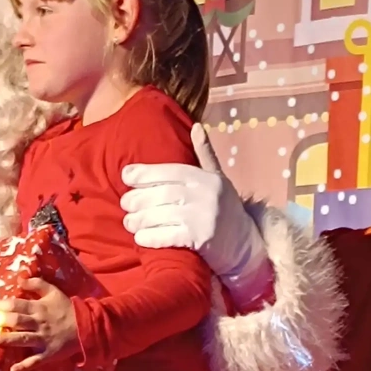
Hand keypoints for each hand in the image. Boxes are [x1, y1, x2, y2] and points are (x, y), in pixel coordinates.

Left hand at [0, 278, 78, 370]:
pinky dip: (25, 366)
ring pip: (22, 339)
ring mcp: (43, 340)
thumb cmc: (66, 308)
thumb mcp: (53, 291)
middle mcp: (39, 324)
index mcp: (39, 308)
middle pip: (17, 321)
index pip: (18, 305)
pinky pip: (35, 361)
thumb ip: (36, 283)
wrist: (86, 326)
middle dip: (2, 320)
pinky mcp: (48, 353)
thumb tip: (19, 278)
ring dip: (6, 340)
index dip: (3, 305)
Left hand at [121, 124, 271, 307]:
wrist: (246, 244)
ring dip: (139, 220)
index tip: (125, 176)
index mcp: (206, 178)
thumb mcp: (218, 178)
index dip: (145, 173)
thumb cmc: (226, 208)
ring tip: (129, 222)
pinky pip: (168, 237)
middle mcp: (205, 195)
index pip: (170, 171)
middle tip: (125, 204)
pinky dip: (151, 237)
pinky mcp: (201, 239)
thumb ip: (205, 155)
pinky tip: (140, 238)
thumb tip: (197, 126)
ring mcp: (203, 217)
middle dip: (137, 199)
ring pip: (161, 215)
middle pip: (161, 194)